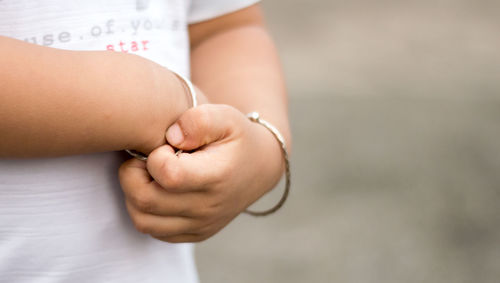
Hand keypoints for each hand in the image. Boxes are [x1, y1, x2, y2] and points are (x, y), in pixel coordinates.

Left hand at [118, 104, 283, 241]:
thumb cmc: (237, 138)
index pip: (168, 175)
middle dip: (134, 174)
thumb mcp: (225, 116)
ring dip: (135, 194)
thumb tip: (171, 137)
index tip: (166, 146)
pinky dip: (146, 210)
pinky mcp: (194, 234)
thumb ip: (198, 120)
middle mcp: (208, 208)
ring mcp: (200, 225)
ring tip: (151, 174)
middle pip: (145, 200)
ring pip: (142, 220)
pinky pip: (153, 230)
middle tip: (149, 158)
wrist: (258, 167)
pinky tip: (158, 189)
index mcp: (216, 177)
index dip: (155, 156)